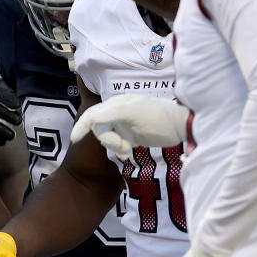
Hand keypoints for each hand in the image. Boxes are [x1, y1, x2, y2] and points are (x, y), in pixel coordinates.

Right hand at [71, 94, 188, 160]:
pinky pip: (116, 143)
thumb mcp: (132, 113)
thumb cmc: (158, 118)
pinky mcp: (131, 135)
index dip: (81, 126)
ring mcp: (124, 125)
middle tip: (122, 148)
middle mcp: (117, 113)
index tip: (74, 140)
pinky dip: (119, 149)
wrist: (182, 127)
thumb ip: (110, 113)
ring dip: (114, 146)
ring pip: (106, 137)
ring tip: (128, 150)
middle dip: (107, 140)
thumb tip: (92, 118)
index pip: (92, 114)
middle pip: (98, 128)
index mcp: (116, 104)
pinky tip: (128, 152)